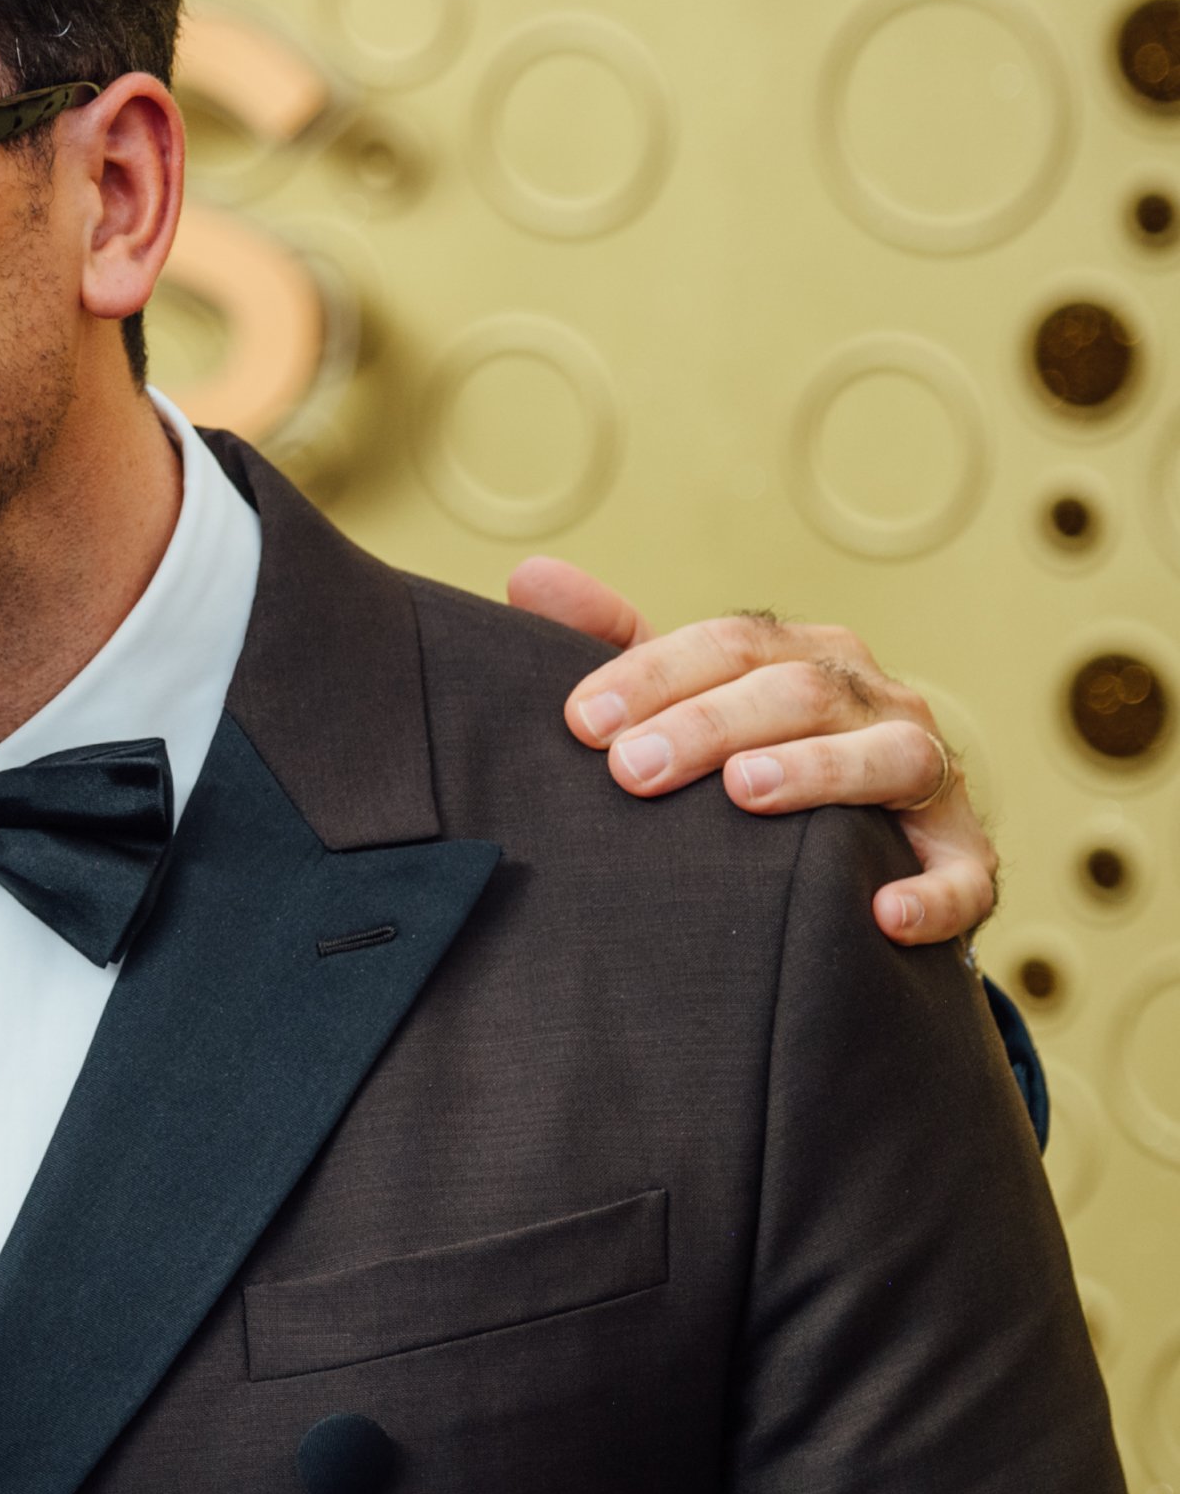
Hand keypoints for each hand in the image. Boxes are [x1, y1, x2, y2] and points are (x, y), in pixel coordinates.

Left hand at [505, 557, 995, 948]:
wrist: (846, 847)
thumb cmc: (742, 755)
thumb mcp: (677, 698)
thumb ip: (608, 643)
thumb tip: (528, 578)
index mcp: (801, 654)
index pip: (729, 644)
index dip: (653, 675)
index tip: (580, 723)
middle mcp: (871, 698)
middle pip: (798, 691)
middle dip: (709, 726)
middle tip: (631, 771)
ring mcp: (926, 772)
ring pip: (890, 754)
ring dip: (819, 771)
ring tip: (745, 792)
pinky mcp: (963, 851)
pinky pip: (965, 870)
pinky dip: (934, 891)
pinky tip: (883, 915)